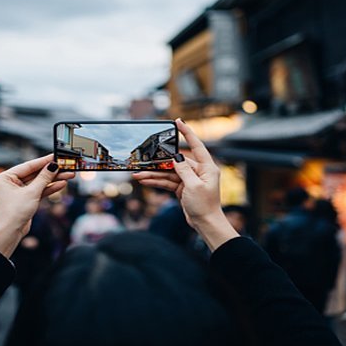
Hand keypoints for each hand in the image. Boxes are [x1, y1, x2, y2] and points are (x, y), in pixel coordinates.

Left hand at [0, 154, 74, 256]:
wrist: (9, 234)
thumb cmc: (14, 212)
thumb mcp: (31, 192)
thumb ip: (44, 178)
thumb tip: (53, 165)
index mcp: (5, 177)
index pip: (28, 166)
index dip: (44, 161)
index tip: (56, 156)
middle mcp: (10, 183)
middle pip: (35, 174)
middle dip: (51, 172)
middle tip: (66, 167)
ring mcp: (18, 192)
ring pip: (38, 183)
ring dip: (53, 180)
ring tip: (69, 175)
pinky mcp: (25, 201)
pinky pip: (38, 192)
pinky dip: (49, 189)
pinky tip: (61, 184)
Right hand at [133, 119, 237, 250]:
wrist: (205, 224)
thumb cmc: (205, 206)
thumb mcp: (193, 186)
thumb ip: (183, 170)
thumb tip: (176, 157)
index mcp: (207, 167)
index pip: (196, 145)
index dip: (187, 133)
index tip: (178, 122)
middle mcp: (198, 171)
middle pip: (176, 161)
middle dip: (159, 162)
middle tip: (145, 159)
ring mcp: (190, 179)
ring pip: (169, 173)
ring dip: (154, 174)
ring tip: (138, 175)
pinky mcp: (183, 188)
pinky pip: (168, 182)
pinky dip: (157, 182)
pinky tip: (145, 181)